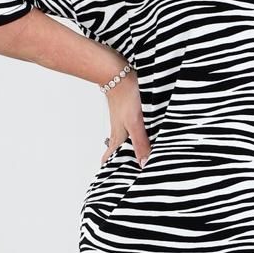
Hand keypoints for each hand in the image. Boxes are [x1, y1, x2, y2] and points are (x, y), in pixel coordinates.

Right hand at [97, 52, 151, 167]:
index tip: (110, 180)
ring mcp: (121, 120)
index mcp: (118, 136)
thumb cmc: (125, 95)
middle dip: (120, 160)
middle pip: (116, 149)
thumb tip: (143, 163)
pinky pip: (128, 127)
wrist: (117, 71)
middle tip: (124, 171)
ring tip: (133, 156)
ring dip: (127, 147)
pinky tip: (140, 132)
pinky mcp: (126, 110)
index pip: (110, 157)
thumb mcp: (135, 122)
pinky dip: (133, 134)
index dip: (110, 168)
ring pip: (122, 138)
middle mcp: (118, 130)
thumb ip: (140, 142)